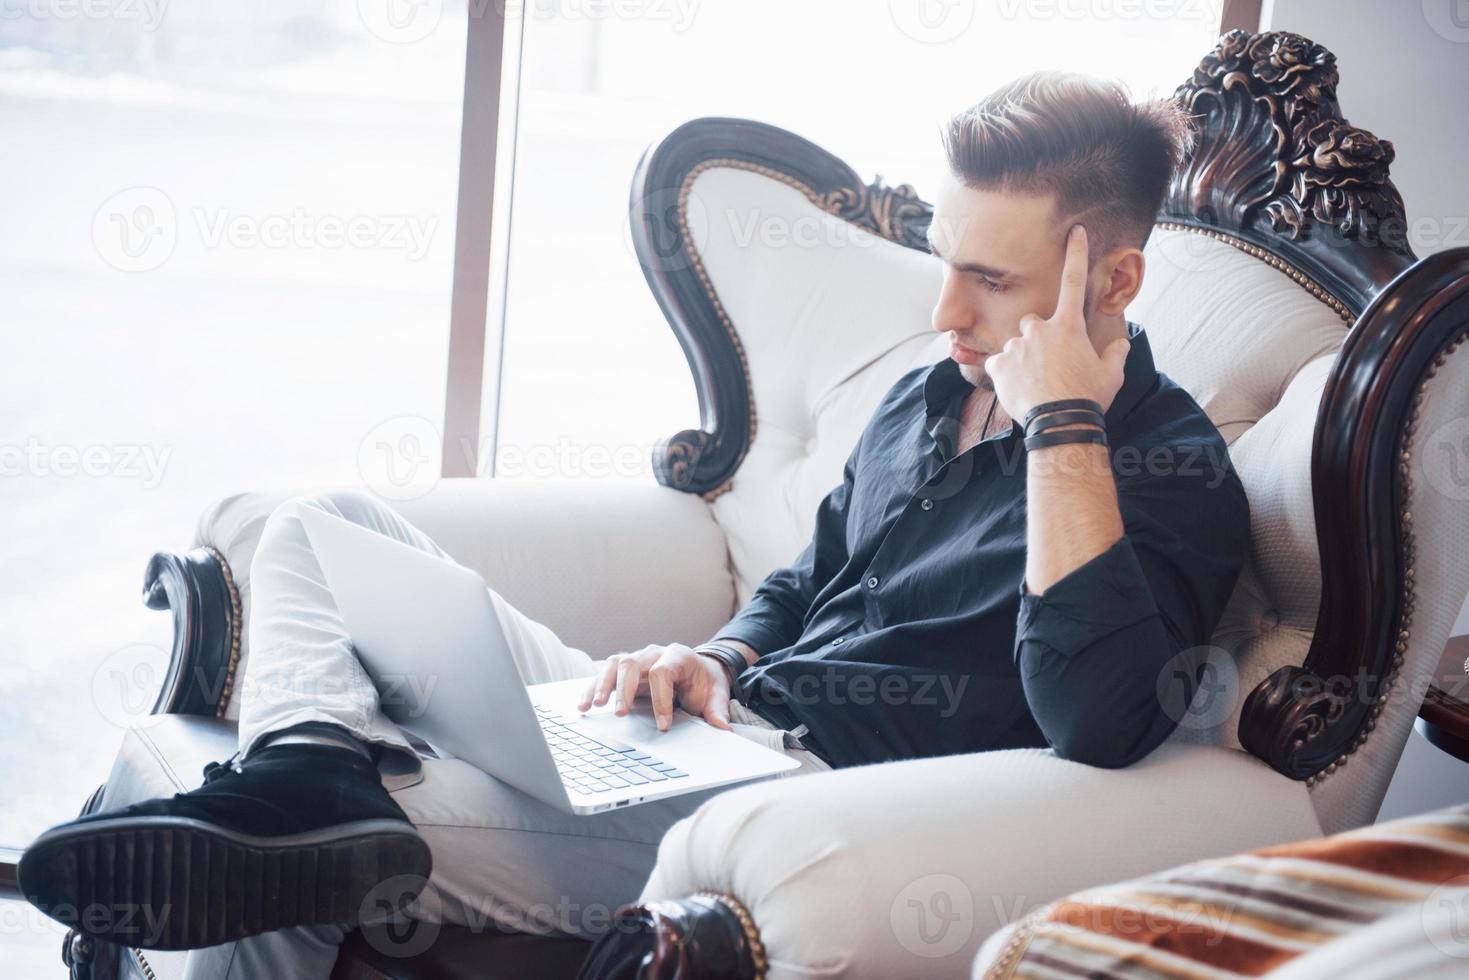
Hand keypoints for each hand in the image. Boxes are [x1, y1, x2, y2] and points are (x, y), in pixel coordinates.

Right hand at [575, 643, 732, 731]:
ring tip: (594, 706)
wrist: (700, 669)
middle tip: (622, 713)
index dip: (661, 699)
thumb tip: (722, 728)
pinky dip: (592, 688)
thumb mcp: (716, 693)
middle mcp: (654, 654)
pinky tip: (584, 706)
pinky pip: (604, 674)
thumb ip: (717, 710)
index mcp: (678, 656)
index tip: (663, 726)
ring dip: (603, 685)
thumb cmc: (705, 682)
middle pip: (632, 663)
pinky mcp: (625, 670)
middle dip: (625, 689)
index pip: (663, 672)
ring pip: (614, 664)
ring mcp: (637, 659)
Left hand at [983, 225, 1129, 421]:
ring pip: (1016, 346)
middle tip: (1048, 364)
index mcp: (1069, 326)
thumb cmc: (1089, 398)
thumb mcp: (1112, 374)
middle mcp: (1039, 329)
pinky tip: (1019, 391)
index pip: (1074, 281)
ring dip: (1023, 360)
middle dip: (1038, 337)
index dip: (1075, 253)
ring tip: (1035, 385)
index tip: (1075, 231)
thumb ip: (1115, 353)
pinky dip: (1006, 374)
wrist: (1061, 424)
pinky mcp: (998, 363)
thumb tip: (1122, 343)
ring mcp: (1017, 345)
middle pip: (1034, 321)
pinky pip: (999, 364)